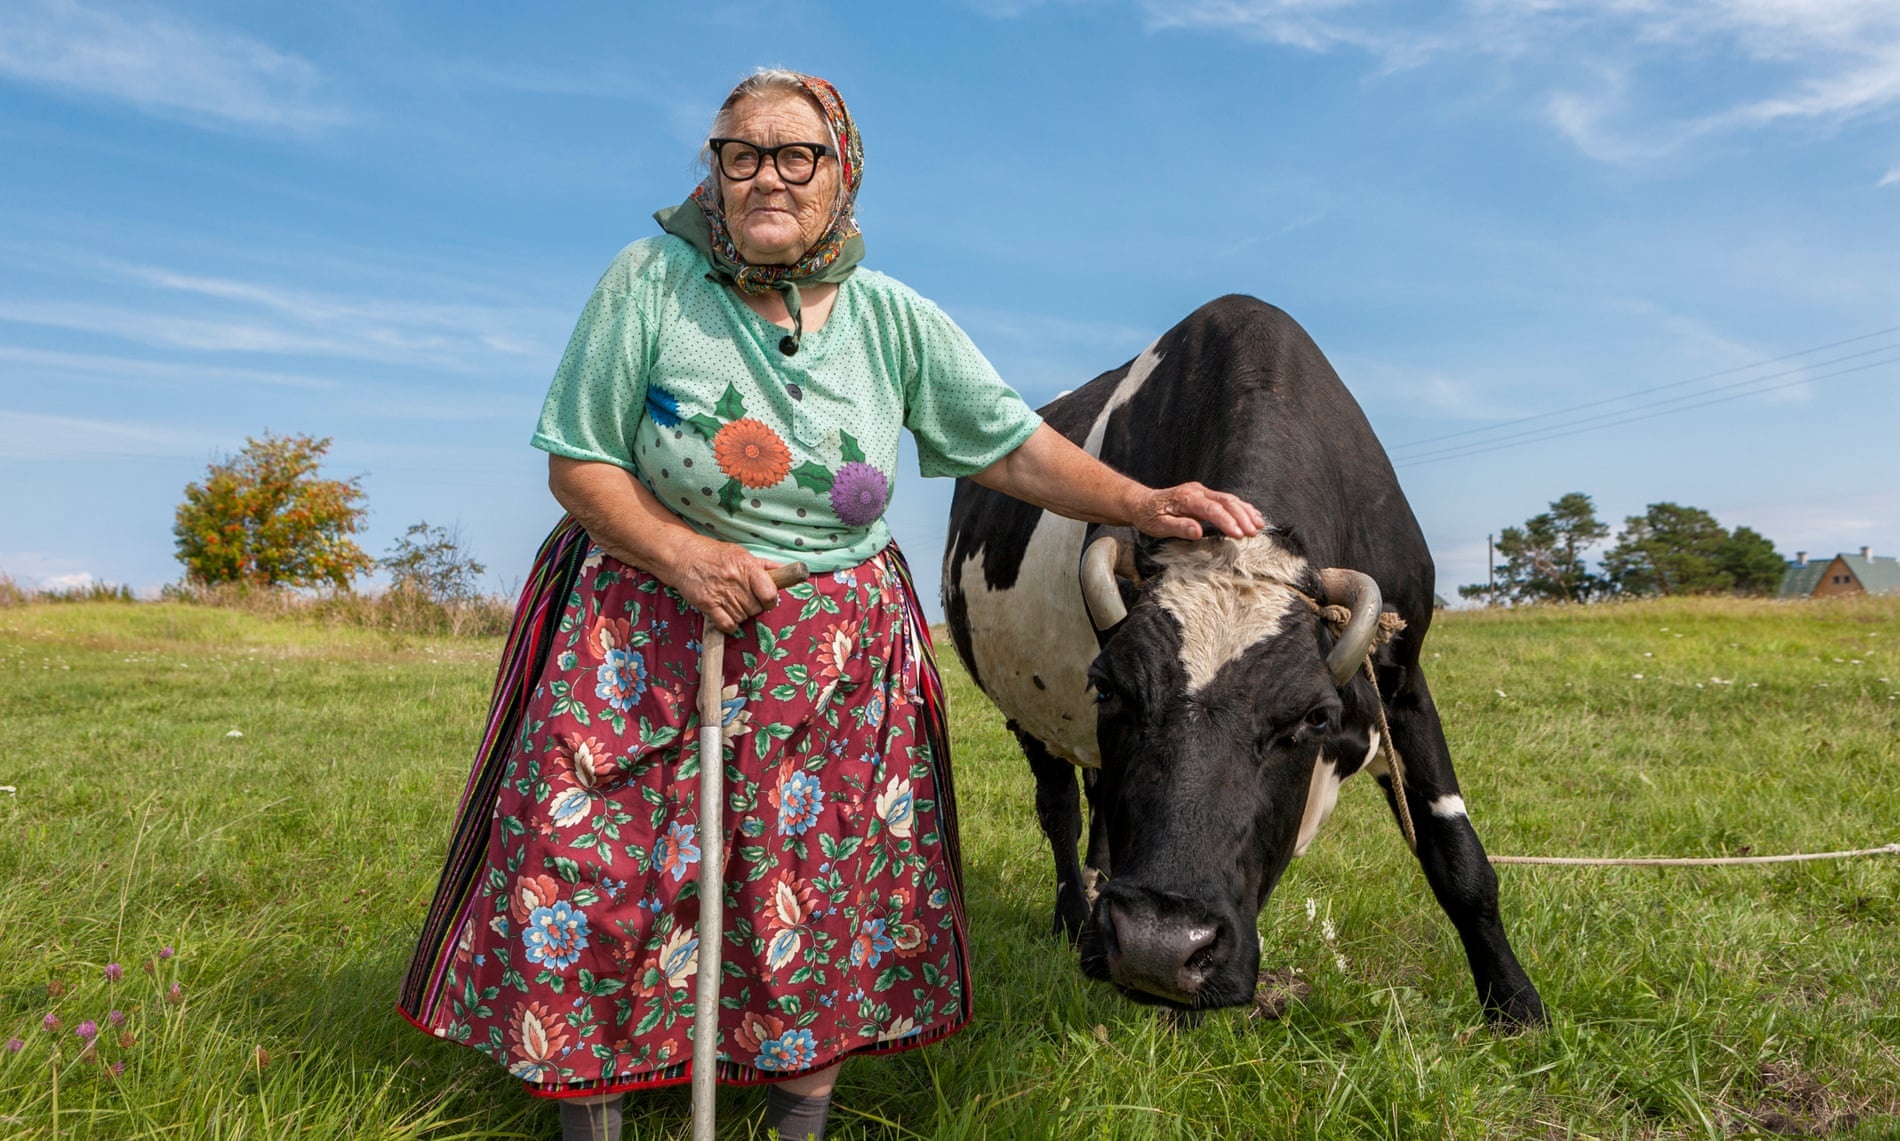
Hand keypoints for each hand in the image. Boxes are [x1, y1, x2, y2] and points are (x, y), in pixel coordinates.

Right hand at [666, 536, 784, 632]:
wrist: (683, 556)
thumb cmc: (714, 555)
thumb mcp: (741, 554)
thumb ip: (764, 565)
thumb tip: (785, 571)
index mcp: (747, 566)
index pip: (769, 593)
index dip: (770, 601)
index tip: (766, 600)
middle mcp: (735, 580)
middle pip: (755, 608)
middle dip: (753, 607)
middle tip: (745, 600)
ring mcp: (720, 593)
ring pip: (742, 617)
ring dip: (740, 615)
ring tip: (733, 604)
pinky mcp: (706, 603)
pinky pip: (727, 624)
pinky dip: (730, 625)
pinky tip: (727, 617)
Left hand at [1130, 482, 1264, 539]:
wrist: (1141, 502)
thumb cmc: (1148, 516)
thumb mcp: (1158, 526)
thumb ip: (1178, 527)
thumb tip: (1197, 532)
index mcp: (1186, 498)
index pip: (1212, 509)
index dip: (1227, 522)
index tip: (1239, 535)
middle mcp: (1197, 491)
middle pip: (1226, 501)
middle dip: (1242, 517)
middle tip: (1254, 533)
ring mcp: (1202, 492)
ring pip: (1230, 499)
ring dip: (1246, 512)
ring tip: (1259, 526)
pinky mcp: (1206, 496)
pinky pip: (1227, 500)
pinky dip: (1242, 508)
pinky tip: (1253, 516)